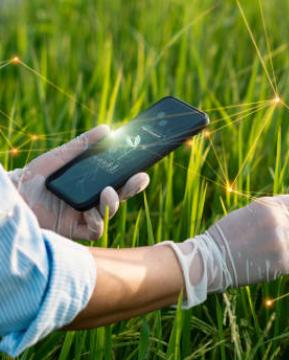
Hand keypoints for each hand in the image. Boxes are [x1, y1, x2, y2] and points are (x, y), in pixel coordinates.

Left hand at [9, 125, 149, 239]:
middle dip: (133, 188)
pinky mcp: (75, 230)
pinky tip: (90, 211)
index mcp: (91, 184)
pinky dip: (98, 220)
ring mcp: (84, 216)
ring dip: (113, 203)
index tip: (142, 170)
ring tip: (107, 193)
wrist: (14, 195)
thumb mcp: (60, 156)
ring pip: (110, 212)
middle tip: (139, 178)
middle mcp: (91, 200)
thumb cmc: (35, 176)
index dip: (133, 178)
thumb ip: (83, 144)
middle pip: (120, 196)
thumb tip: (107, 129)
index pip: (118, 181)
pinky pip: (96, 229)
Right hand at [160, 194, 288, 307]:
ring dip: (285, 249)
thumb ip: (272, 215)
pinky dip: (278, 265)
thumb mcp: (249, 215)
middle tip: (286, 239)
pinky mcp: (284, 261)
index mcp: (270, 205)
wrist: (212, 259)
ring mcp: (284, 241)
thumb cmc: (227, 236)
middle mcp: (281, 220)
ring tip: (260, 252)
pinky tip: (260, 263)